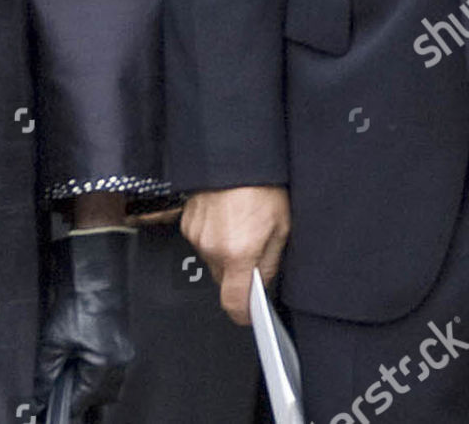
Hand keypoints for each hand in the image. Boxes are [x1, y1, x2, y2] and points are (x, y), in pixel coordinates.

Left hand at [33, 229, 133, 421]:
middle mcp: (120, 362)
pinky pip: (113, 368)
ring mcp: (125, 351)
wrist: (94, 272)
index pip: (82, 401)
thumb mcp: (53, 341)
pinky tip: (83, 357)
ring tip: (72, 369)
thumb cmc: (77, 301)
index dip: (63, 403)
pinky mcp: (124, 341)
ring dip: (91, 384)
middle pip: (99, 398)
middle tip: (60, 385)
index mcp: (104, 366)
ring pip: (109, 385)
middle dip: (80, 396)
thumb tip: (41, 396)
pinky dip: (98, 370)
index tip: (50, 403)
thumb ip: (46, 374)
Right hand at [180, 185, 289, 325]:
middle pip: (223, 281)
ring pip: (212, 261)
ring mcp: (196, 236)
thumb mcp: (281, 227)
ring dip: (225, 253)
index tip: (250, 312)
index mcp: (237, 254)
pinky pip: (202, 242)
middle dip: (238, 273)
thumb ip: (270, 263)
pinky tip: (226, 217)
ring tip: (240, 225)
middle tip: (254, 248)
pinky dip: (213, 237)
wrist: (234, 155)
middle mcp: (212, 249)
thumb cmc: (261, 185)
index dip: (244, 313)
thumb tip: (261, 284)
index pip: (234, 304)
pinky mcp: (187, 223)